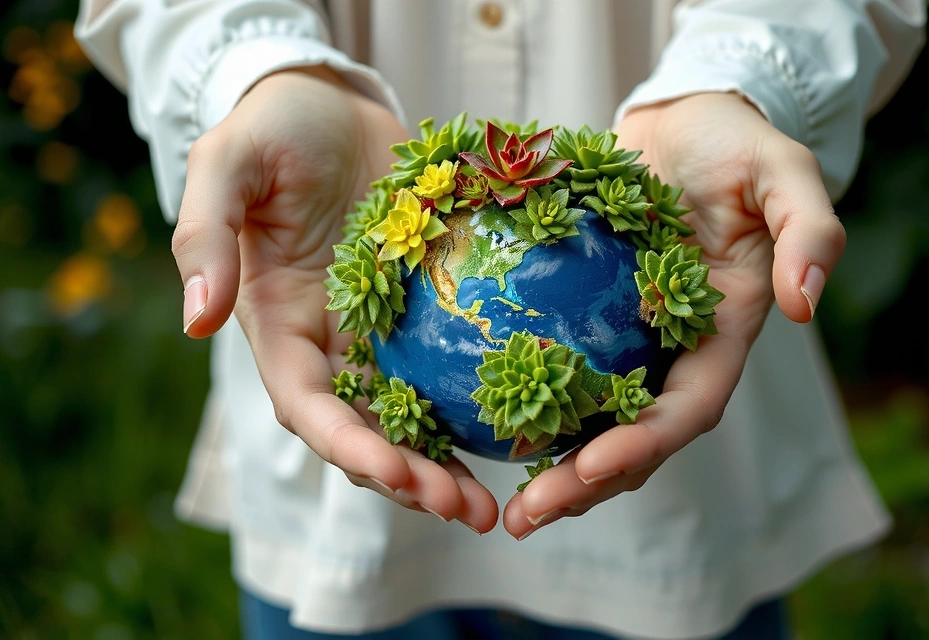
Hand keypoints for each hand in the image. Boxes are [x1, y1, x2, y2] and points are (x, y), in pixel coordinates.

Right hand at [174, 68, 498, 532]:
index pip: (308, 406)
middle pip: (365, 432)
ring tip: (496, 507)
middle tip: (469, 512)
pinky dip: (477, 409)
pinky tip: (521, 435)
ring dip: (447, 466)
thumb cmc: (272, 129)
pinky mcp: (426, 312)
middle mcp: (329, 345)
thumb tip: (195, 322)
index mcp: (277, 327)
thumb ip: (205, 238)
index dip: (347, 446)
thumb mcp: (227, 166)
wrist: (329, 105)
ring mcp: (380, 334)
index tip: (395, 473)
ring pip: (413, 419)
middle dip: (409, 480)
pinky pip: (450, 372)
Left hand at [503, 92, 844, 538]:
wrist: (686, 121)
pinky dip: (528, 407)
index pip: (690, 407)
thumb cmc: (738, 144)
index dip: (646, 443)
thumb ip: (810, 232)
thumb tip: (806, 306)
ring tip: (502, 509)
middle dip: (588, 483)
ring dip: (554, 467)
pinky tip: (481, 430)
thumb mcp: (785, 172)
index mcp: (724, 333)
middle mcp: (678, 351)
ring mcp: (633, 340)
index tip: (593, 466)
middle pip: (637, 437)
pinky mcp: (590, 319)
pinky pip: (559, 372)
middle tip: (527, 518)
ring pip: (594, 422)